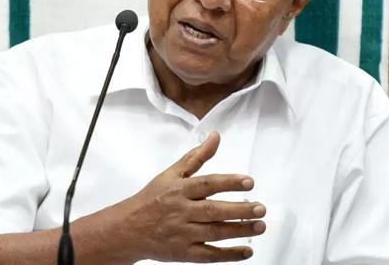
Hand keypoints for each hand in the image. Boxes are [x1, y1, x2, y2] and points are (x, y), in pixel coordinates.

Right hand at [115, 131, 265, 262]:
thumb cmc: (152, 199)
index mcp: (180, 190)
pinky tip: (246, 250)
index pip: (207, 184)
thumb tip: (215, 137)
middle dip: (239, 210)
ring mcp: (183, 234)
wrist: (128, 229)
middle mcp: (182, 211)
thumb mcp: (172, 174)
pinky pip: (209, 255)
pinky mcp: (184, 253)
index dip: (229, 183)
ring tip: (259, 226)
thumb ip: (196, 157)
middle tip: (260, 208)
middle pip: (214, 211)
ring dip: (239, 231)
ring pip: (215, 233)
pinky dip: (229, 254)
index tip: (249, 182)